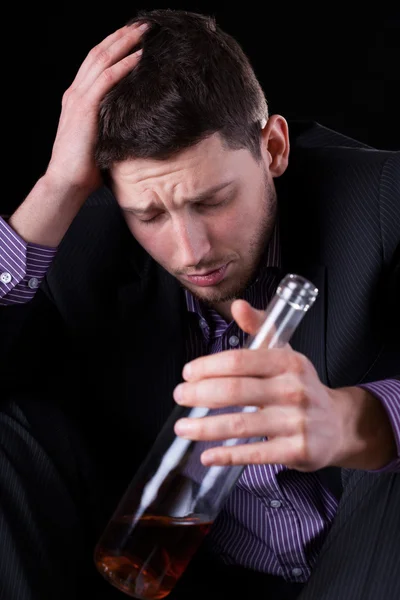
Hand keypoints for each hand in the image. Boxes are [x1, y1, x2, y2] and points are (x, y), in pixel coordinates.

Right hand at [46, 21, 147, 194]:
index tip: (134, 38)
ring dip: (125, 42)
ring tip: (144, 32)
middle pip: (99, 54)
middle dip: (122, 36)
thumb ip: (112, 126)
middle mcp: (76, 93)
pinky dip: (123, 65)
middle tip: (143, 25)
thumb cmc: (84, 169)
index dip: (114, 47)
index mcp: (78, 99)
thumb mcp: (101, 140)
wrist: (66, 182)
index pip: (96, 64)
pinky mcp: (85, 108)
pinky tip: (139, 56)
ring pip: (102, 59)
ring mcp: (79, 99)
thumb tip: (136, 127)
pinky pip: (107, 79)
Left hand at [173, 300, 395, 470]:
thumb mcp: (285, 352)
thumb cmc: (301, 386)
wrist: (338, 424)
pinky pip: (254, 453)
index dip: (207, 366)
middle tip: (180, 397)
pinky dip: (227, 455)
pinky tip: (208, 454)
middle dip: (199, 394)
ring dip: (204, 427)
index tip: (188, 373)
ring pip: (240, 424)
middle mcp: (293, 389)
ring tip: (183, 428)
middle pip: (235, 391)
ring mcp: (296, 421)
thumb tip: (238, 306)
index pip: (239, 360)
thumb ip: (259, 328)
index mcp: (288, 362)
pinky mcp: (297, 450)